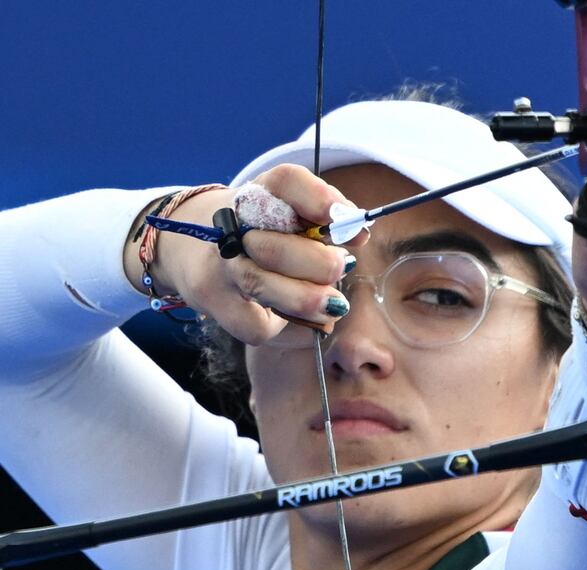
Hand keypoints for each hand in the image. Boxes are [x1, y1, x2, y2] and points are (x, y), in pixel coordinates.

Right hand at [129, 164, 362, 344]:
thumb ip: (323, 217)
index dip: (319, 198)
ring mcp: (218, 267)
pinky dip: (289, 327)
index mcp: (255, 193)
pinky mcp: (214, 303)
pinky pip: (258, 326)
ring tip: (334, 303)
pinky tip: (300, 317)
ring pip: (262, 286)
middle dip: (319, 264)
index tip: (343, 217)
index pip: (285, 182)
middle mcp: (231, 227)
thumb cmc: (254, 228)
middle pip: (275, 246)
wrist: (181, 243)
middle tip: (341, 266)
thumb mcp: (282, 210)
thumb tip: (360, 234)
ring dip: (308, 299)